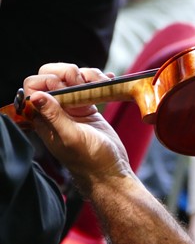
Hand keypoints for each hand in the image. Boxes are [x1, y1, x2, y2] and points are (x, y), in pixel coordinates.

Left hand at [23, 63, 131, 194]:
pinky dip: (99, 80)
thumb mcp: (71, 137)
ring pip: (72, 77)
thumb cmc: (90, 160)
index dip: (47, 80)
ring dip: (87, 75)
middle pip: (51, 76)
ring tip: (101, 84)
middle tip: (82, 83)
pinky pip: (89, 85)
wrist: (111, 170)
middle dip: (68, 73)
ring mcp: (72, 107)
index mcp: (43, 118)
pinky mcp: (88, 107)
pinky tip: (108, 82)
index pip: (33, 87)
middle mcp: (55, 110)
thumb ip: (54, 116)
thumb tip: (37, 96)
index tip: (65, 86)